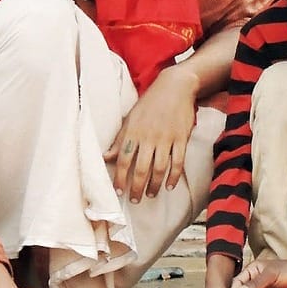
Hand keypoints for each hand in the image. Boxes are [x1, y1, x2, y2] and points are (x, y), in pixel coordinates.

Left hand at [104, 66, 199, 202]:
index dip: (120, 178)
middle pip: (141, 169)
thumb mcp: (130, 119)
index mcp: (133, 132)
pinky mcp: (181, 139)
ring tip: (150, 195)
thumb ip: (119, 140)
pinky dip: (173, 176)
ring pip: (159, 169)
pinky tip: (169, 186)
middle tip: (135, 200)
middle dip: (136, 187)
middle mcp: (148, 137)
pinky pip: (177, 162)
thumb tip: (105, 157)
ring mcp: (166, 138)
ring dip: (154, 185)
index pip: (124, 160)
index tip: (118, 191)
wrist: (174, 87)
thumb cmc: (150, 103)